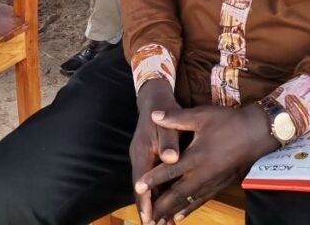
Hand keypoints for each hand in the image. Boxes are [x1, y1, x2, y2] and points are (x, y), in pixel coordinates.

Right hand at [130, 79, 182, 223]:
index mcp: (142, 151)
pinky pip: (150, 179)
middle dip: (147, 208)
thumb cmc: (163, 108)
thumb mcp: (168, 122)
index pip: (140, 182)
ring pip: (145, 186)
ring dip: (152, 203)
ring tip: (161, 222)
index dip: (145, 201)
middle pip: (140, 188)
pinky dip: (156, 193)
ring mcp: (142, 158)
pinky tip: (164, 203)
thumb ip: (169, 141)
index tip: (149, 219)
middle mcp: (138, 157)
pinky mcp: (148, 158)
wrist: (154, 97)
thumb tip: (171, 158)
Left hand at [135, 103, 278, 223]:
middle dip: (160, 206)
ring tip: (158, 223)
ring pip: (188, 201)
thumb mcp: (201, 115)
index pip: (169, 170)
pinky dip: (188, 209)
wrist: (257, 132)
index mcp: (196, 156)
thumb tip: (153, 114)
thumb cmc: (228, 122)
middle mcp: (202, 174)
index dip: (153, 178)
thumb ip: (176, 118)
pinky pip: (201, 201)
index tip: (138, 187)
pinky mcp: (220, 184)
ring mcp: (212, 182)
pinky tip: (179, 217)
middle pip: (177, 194)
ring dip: (172, 212)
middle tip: (146, 218)